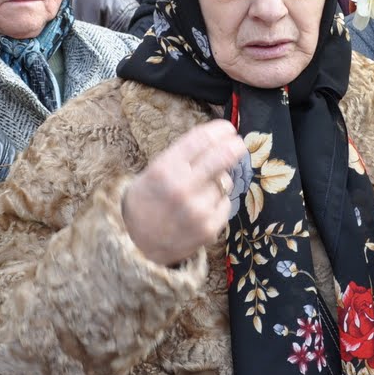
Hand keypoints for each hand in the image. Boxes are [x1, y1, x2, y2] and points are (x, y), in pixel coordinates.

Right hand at [122, 119, 245, 266]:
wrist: (136, 245)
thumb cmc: (146, 203)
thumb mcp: (153, 172)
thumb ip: (182, 158)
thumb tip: (216, 141)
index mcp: (165, 169)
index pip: (201, 139)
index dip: (219, 130)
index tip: (227, 129)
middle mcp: (182, 187)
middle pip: (222, 156)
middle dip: (234, 147)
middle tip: (237, 144)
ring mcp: (198, 210)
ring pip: (224, 182)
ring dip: (218, 182)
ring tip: (199, 192)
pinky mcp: (209, 228)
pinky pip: (225, 204)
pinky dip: (218, 203)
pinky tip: (201, 208)